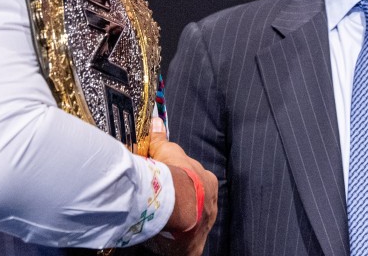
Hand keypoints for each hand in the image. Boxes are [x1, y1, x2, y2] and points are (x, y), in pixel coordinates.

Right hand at [145, 120, 218, 255]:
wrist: (177, 203)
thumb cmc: (174, 176)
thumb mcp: (166, 152)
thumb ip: (161, 140)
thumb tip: (157, 123)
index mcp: (208, 183)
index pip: (196, 183)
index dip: (183, 185)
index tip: (171, 188)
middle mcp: (210, 205)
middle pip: (196, 205)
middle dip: (184, 207)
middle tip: (165, 209)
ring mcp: (205, 226)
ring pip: (192, 225)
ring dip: (180, 226)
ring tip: (163, 227)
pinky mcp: (195, 246)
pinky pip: (187, 246)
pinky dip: (178, 245)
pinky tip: (167, 245)